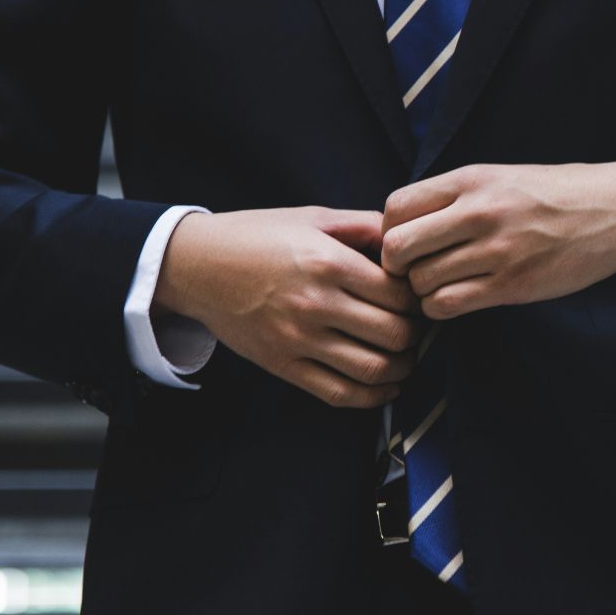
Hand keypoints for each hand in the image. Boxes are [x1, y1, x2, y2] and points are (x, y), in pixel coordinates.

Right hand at [153, 206, 420, 406]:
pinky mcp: (283, 365)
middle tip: (416, 327)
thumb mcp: (312, 217)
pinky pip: (339, 393)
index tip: (417, 297)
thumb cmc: (257, 236)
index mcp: (328, 262)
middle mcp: (316, 303)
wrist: (197, 266)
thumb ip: (364, 226)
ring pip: (373, 369)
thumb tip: (407, 238)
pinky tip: (385, 386)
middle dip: (415, 334)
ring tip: (405, 357)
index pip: (399, 294)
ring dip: (402, 368)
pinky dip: (373, 397)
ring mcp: (298, 339)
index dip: (418, 299)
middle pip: (394, 334)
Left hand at [380, 162, 615, 320]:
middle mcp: (478, 212)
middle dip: (397, 266)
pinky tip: (457, 299)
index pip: (395, 207)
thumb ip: (453, 198)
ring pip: (421, 282)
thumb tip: (402, 226)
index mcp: (471, 179)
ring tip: (441, 284)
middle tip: (414, 270)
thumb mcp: (499, 177)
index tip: (406, 242)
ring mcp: (496, 250)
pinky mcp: (512, 285)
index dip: (388, 231)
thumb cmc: (554, 194)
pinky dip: (441, 308)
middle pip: (397, 248)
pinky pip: (448, 305)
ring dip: (422, 291)